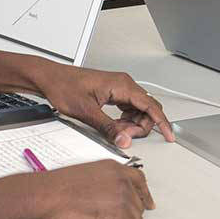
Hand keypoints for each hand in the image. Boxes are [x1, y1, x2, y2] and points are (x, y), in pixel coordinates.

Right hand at [31, 160, 154, 218]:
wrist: (45, 195)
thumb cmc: (56, 189)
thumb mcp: (87, 177)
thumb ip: (106, 184)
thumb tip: (113, 200)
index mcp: (113, 167)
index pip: (140, 180)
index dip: (144, 195)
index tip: (147, 205)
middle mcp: (121, 177)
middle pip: (139, 202)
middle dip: (124, 214)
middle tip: (101, 217)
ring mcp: (122, 192)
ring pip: (136, 217)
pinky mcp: (119, 209)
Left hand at [34, 64, 175, 148]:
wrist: (50, 78)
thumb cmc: (64, 87)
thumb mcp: (86, 112)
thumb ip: (108, 128)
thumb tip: (124, 140)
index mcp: (122, 85)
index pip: (151, 105)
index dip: (162, 122)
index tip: (170, 134)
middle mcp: (124, 84)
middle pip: (147, 109)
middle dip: (141, 126)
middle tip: (125, 136)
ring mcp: (119, 88)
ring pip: (138, 110)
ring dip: (131, 124)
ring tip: (115, 131)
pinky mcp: (113, 93)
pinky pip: (128, 109)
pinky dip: (125, 120)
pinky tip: (113, 126)